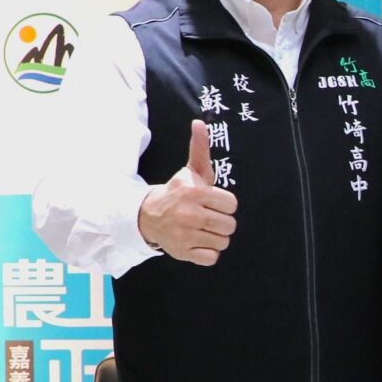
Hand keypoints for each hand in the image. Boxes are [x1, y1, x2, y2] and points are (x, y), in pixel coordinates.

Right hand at [137, 119, 236, 266]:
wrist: (149, 215)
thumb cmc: (178, 192)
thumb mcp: (190, 170)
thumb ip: (199, 148)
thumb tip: (200, 122)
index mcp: (196, 193)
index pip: (231, 204)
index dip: (224, 204)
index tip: (212, 203)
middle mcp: (191, 214)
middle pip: (230, 226)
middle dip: (221, 222)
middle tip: (208, 217)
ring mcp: (186, 235)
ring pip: (223, 242)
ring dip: (215, 237)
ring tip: (201, 229)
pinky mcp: (183, 252)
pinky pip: (211, 258)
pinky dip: (207, 253)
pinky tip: (197, 241)